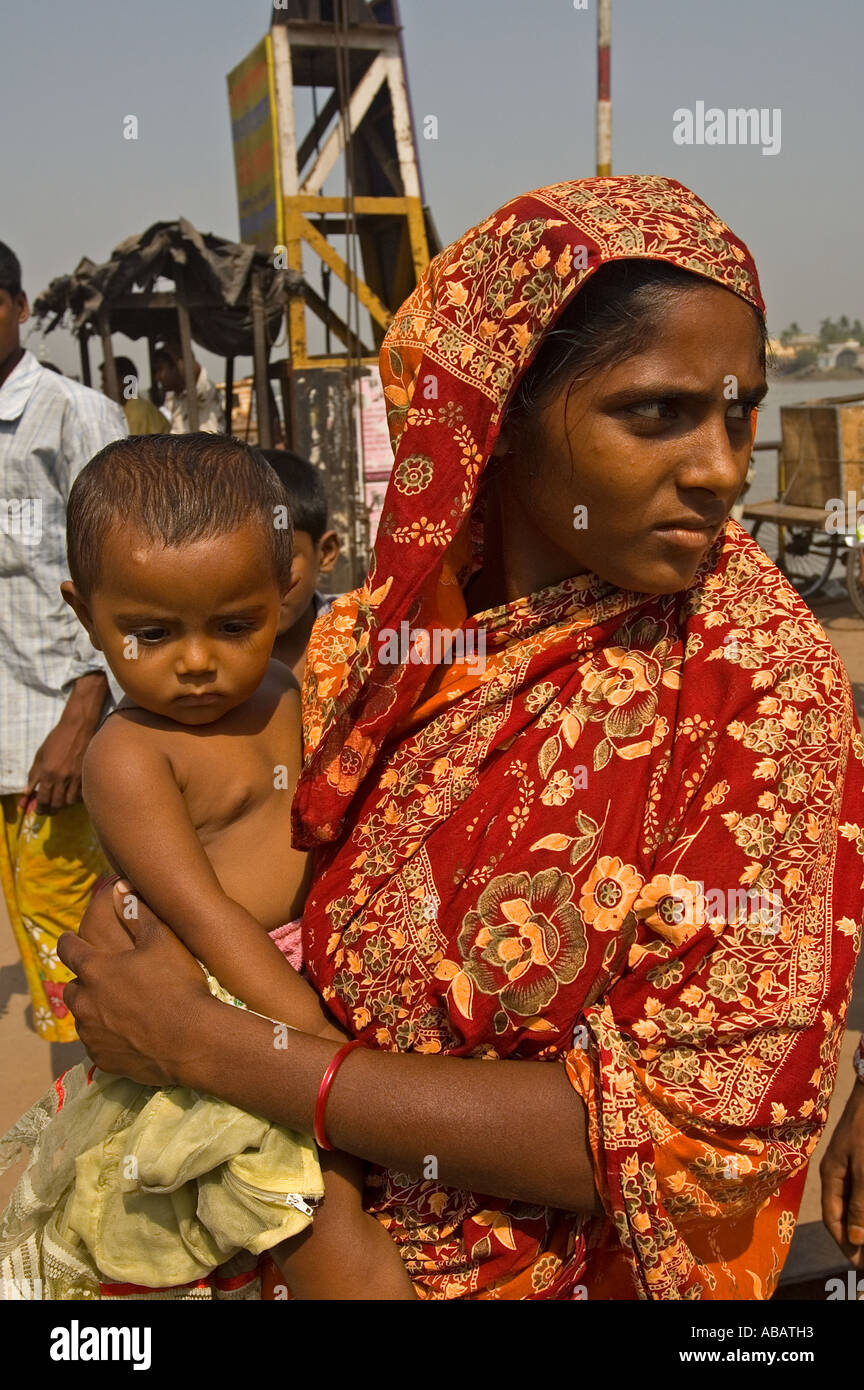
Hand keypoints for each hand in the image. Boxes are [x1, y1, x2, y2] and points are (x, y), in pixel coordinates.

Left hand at [22, 672, 106, 814]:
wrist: (78, 727)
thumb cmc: (56, 739)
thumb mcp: (40, 755)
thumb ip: (33, 775)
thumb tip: (27, 792)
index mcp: (47, 773)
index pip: (42, 799)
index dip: (40, 808)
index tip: (39, 810)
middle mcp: (61, 778)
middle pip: (57, 804)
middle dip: (52, 810)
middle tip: (50, 810)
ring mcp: (76, 777)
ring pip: (70, 802)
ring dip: (65, 804)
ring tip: (61, 801)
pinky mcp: (87, 775)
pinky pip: (82, 794)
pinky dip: (77, 798)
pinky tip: (74, 794)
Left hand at [58, 881, 212, 1086]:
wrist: (193, 1040)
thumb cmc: (178, 984)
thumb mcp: (162, 940)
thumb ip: (137, 913)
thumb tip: (120, 887)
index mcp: (95, 970)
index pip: (68, 949)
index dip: (68, 941)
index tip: (70, 939)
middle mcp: (85, 1003)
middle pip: (71, 989)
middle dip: (83, 982)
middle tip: (104, 980)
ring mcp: (92, 1035)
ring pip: (83, 1019)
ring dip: (94, 1011)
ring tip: (120, 1010)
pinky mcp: (103, 1060)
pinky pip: (98, 1045)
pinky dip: (107, 1037)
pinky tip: (129, 1035)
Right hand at [821, 1080, 863, 1268]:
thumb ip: (861, 1205)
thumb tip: (856, 1241)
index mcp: (831, 1176)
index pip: (833, 1219)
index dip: (846, 1244)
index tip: (860, 1266)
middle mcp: (839, 1173)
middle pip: (845, 1213)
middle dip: (857, 1238)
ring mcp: (852, 1166)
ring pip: (856, 1202)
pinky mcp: (863, 1159)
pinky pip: (862, 1188)